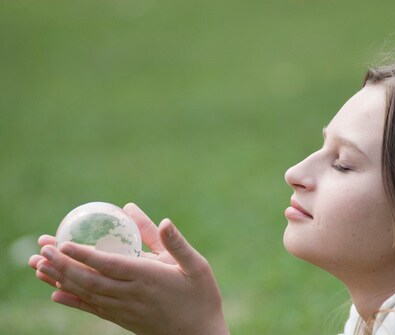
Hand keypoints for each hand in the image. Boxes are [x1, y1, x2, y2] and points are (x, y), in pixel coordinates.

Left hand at [29, 203, 229, 334]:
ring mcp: (125, 309)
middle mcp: (132, 295)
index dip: (84, 254)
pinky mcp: (123, 319)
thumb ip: (176, 243)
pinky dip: (72, 300)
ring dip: (61, 279)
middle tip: (41, 248)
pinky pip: (93, 309)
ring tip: (38, 266)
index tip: (62, 243)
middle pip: (90, 280)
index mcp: (149, 278)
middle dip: (62, 264)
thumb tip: (164, 220)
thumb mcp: (196, 265)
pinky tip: (55, 293)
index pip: (109, 265)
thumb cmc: (201, 296)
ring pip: (87, 294)